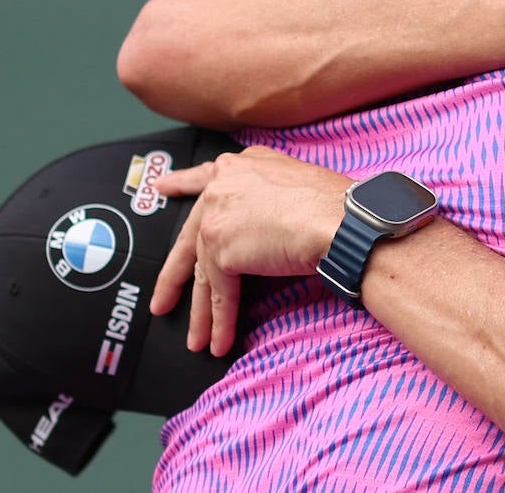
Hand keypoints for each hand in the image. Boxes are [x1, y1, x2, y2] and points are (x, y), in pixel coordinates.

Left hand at [149, 146, 349, 355]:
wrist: (342, 221)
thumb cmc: (336, 205)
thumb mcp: (295, 182)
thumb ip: (267, 195)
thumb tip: (266, 222)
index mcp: (242, 165)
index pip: (205, 179)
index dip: (182, 186)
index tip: (165, 188)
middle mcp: (223, 183)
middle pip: (193, 236)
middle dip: (175, 273)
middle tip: (162, 296)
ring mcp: (218, 216)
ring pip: (203, 271)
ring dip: (201, 312)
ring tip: (196, 338)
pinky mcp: (222, 250)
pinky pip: (219, 293)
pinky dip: (219, 320)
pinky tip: (218, 340)